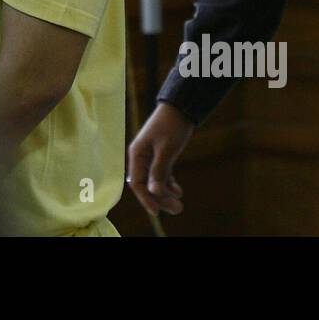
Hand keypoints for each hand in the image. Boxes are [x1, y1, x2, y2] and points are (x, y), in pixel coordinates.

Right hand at [126, 101, 194, 216]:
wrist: (181, 107)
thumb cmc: (172, 126)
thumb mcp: (166, 150)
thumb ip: (159, 171)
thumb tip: (152, 192)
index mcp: (137, 154)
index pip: (137, 183)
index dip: (146, 199)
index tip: (157, 212)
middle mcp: (141, 157)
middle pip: (146, 184)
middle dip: (159, 198)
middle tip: (177, 209)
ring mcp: (150, 155)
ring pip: (155, 180)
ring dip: (165, 193)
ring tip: (179, 204)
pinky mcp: (160, 154)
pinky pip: (161, 173)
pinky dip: (168, 183)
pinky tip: (178, 191)